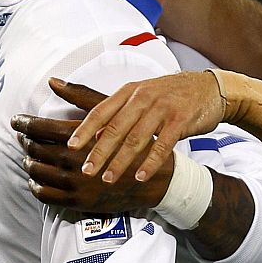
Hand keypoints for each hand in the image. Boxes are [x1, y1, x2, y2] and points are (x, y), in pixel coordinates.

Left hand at [13, 83, 173, 211]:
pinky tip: (139, 176)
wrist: (207, 89)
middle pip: (115, 127)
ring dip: (121, 161)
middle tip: (84, 171)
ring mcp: (162, 109)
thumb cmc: (164, 95)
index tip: (68, 147)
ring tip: (108, 179)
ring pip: (137, 138)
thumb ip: (97, 98)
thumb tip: (54, 84)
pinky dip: (149, 162)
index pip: (99, 110)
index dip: (83, 129)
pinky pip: (162, 145)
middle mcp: (142, 97)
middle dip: (98, 151)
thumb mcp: (132, 92)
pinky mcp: (180, 121)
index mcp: (127, 91)